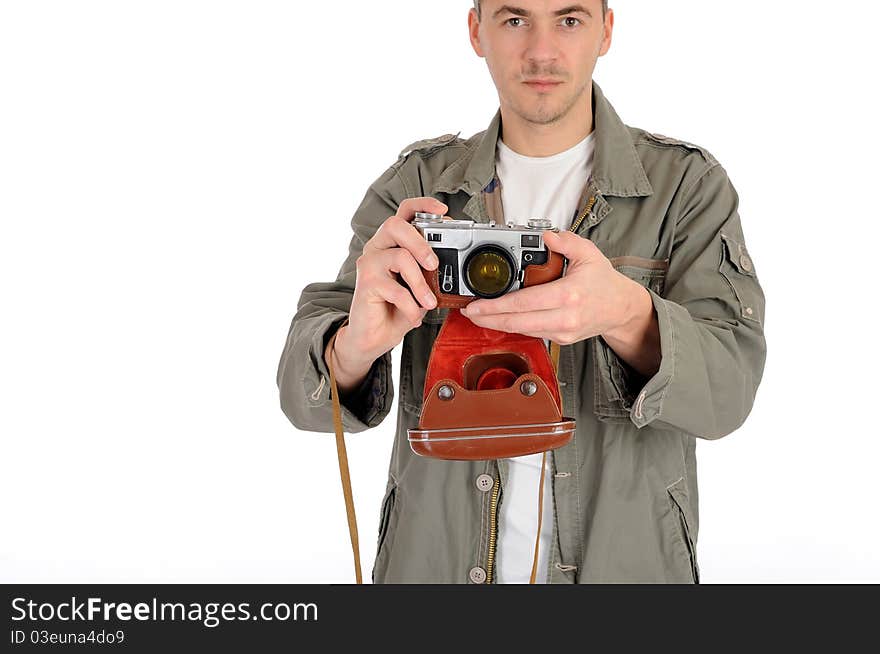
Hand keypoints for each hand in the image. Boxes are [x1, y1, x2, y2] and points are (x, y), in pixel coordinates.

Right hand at [329, 197, 444, 389]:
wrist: (373, 337)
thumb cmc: (395, 309)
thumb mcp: (420, 287)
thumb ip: (430, 271)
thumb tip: (454, 262)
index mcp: (392, 243)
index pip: (404, 212)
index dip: (423, 205)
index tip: (443, 210)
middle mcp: (377, 248)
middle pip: (396, 225)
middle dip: (421, 242)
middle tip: (434, 264)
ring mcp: (369, 264)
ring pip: (400, 257)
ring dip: (420, 283)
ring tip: (429, 302)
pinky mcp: (365, 284)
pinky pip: (396, 289)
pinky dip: (411, 306)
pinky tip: (414, 316)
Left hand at [461, 230, 650, 346]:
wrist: (621, 309)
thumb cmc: (604, 283)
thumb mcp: (589, 253)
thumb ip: (565, 241)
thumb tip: (546, 235)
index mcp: (568, 295)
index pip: (523, 303)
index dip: (495, 306)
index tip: (476, 305)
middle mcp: (564, 317)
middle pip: (516, 322)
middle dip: (488, 318)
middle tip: (469, 312)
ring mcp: (562, 331)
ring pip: (522, 329)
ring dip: (498, 323)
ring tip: (479, 315)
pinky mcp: (561, 339)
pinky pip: (531, 332)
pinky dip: (514, 325)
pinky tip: (501, 319)